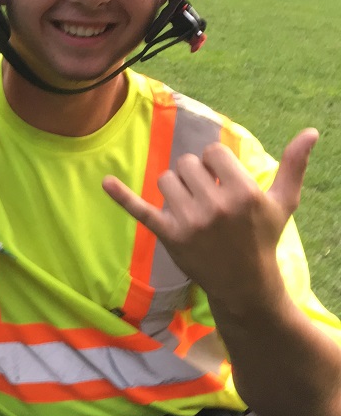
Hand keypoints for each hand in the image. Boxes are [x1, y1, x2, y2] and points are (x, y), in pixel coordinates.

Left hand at [103, 128, 317, 310]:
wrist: (244, 283)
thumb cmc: (262, 237)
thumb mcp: (283, 203)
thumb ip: (294, 166)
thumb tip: (310, 131)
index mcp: (243, 192)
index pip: (213, 152)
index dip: (218, 165)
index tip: (225, 183)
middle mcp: (215, 206)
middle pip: (187, 164)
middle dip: (196, 176)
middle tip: (209, 198)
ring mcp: (190, 221)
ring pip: (166, 179)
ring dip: (176, 188)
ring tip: (193, 207)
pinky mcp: (169, 235)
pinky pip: (140, 210)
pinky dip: (122, 196)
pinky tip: (105, 182)